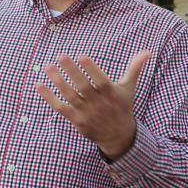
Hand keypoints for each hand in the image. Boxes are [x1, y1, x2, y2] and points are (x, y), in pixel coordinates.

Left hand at [36, 50, 150, 159]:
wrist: (118, 136)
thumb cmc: (122, 106)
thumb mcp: (129, 88)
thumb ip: (134, 68)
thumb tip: (147, 51)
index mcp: (111, 94)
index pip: (101, 80)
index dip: (91, 68)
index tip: (81, 55)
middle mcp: (98, 104)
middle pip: (83, 87)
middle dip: (72, 71)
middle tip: (61, 56)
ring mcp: (86, 113)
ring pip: (70, 96)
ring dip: (58, 81)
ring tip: (47, 66)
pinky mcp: (76, 120)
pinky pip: (60, 108)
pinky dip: (49, 98)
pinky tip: (40, 84)